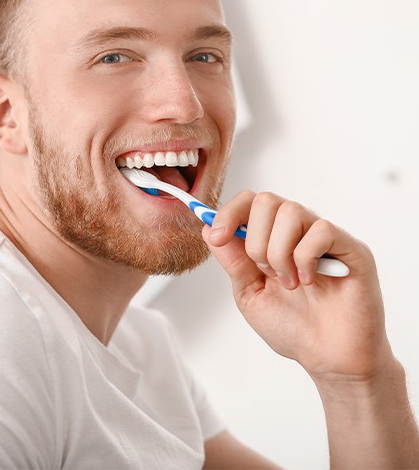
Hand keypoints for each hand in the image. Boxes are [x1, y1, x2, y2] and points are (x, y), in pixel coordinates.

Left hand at [202, 191, 393, 383]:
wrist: (329, 360)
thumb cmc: (294, 328)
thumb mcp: (250, 293)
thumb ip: (233, 260)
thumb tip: (209, 229)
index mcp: (274, 237)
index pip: (249, 202)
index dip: (228, 213)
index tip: (217, 235)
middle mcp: (299, 231)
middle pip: (266, 201)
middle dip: (255, 242)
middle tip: (267, 273)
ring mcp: (326, 237)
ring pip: (291, 211)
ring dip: (280, 253)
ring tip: (289, 283)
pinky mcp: (351, 248)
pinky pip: (321, 230)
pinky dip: (306, 259)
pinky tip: (310, 280)